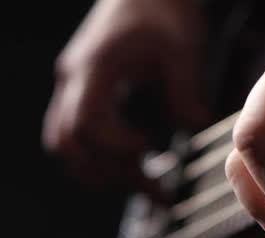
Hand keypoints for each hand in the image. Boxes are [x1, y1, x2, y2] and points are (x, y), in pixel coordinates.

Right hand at [42, 0, 206, 195]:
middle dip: (111, 172)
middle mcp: (74, 81)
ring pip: (67, 145)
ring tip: (149, 188)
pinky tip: (137, 168)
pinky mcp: (85, 96)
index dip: (115, 144)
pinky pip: (78, 138)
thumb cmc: (163, 13)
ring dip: (104, 172)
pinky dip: (102, 160)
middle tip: (155, 190)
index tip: (148, 149)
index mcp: (95, 67)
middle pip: (70, 143)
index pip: (87, 120)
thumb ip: (186, 90)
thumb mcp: (182, 48)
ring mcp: (74, 89)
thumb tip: (193, 129)